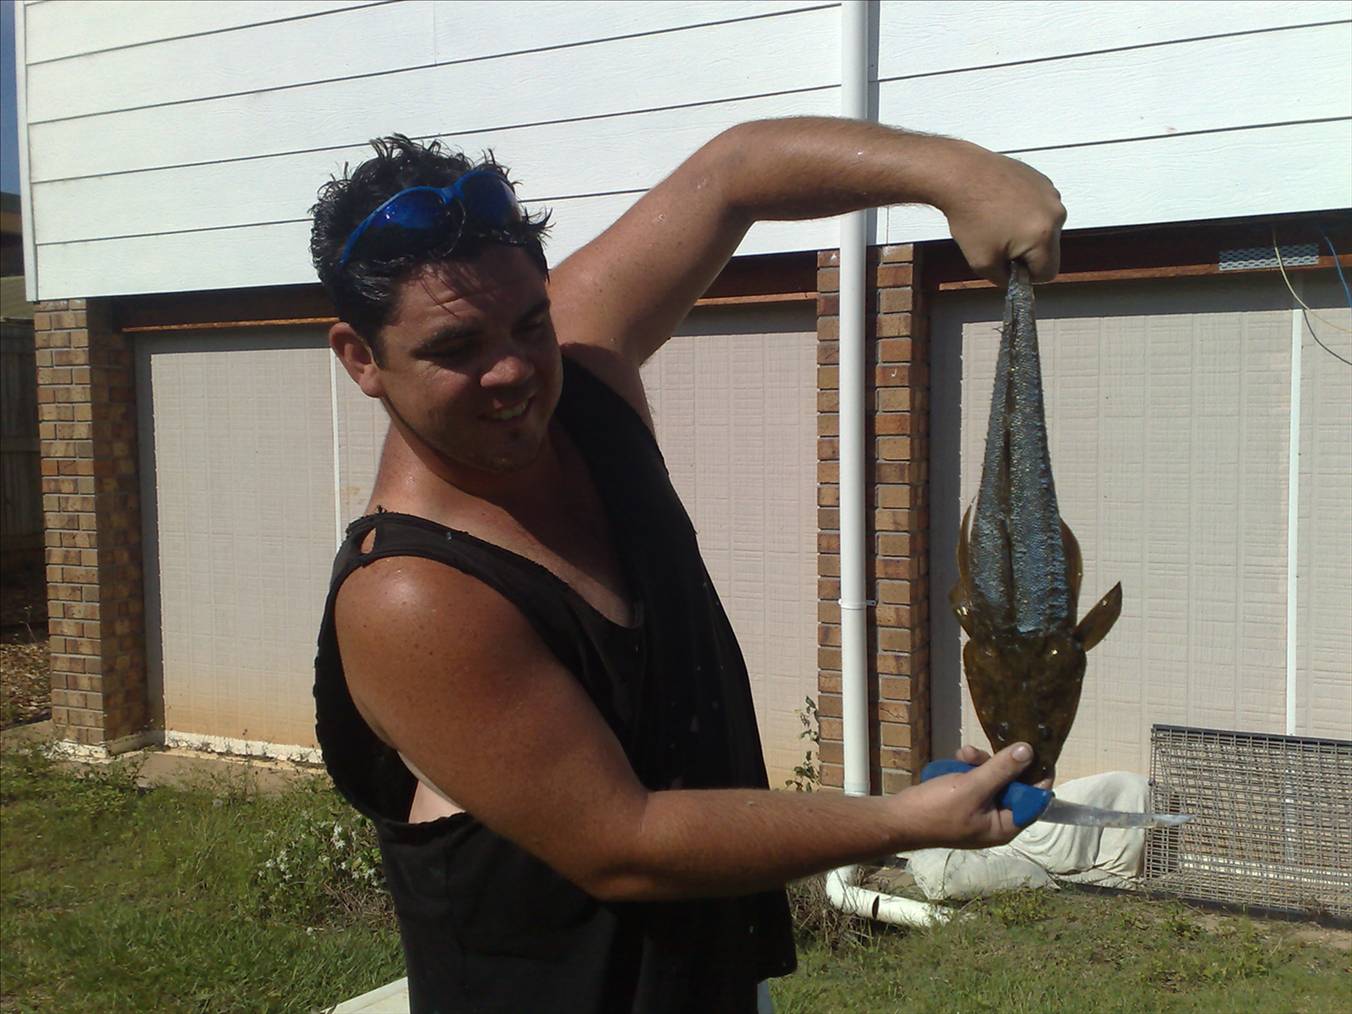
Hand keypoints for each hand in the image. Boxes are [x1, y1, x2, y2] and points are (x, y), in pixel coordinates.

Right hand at [889, 742, 1037, 849]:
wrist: (897, 818)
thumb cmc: (937, 809)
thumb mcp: (972, 787)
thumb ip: (1001, 770)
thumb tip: (1029, 751)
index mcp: (1005, 826)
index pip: (1035, 800)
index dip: (1038, 775)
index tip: (1037, 748)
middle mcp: (995, 820)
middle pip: (1012, 786)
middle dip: (1000, 764)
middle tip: (989, 749)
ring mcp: (978, 810)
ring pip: (992, 778)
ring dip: (981, 762)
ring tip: (964, 754)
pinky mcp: (962, 800)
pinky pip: (974, 780)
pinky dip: (968, 768)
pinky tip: (956, 759)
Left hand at [939, 145, 1065, 285]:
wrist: (961, 175)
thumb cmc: (970, 217)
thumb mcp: (982, 263)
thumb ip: (1003, 279)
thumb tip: (1015, 280)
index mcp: (1044, 235)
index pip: (1048, 273)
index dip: (1027, 276)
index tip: (1009, 267)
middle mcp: (1055, 213)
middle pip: (1049, 250)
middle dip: (1027, 253)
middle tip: (999, 243)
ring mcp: (1051, 194)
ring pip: (1046, 228)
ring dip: (1027, 232)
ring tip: (999, 222)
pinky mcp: (1043, 181)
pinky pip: (1041, 208)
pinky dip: (1025, 213)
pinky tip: (1002, 207)